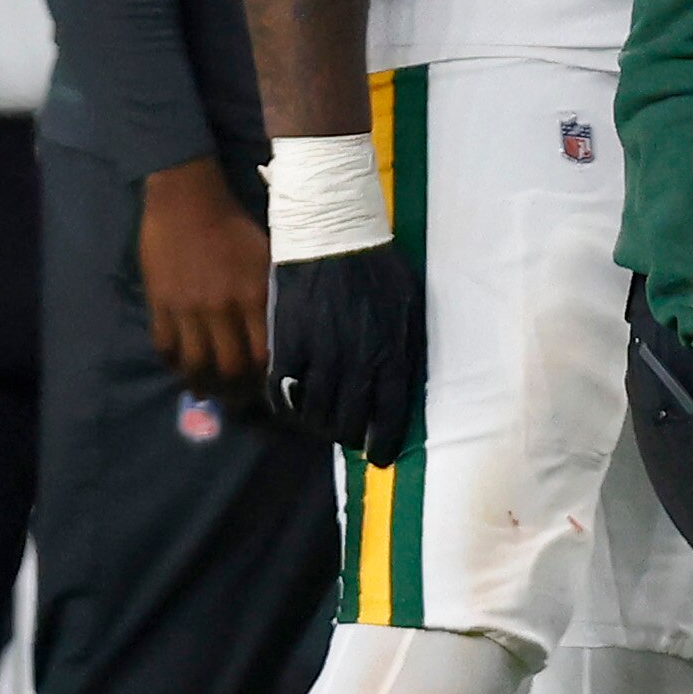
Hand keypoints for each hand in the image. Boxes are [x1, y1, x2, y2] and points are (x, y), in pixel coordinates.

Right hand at [137, 157, 269, 393]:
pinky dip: (172, 362)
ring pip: (194, 363)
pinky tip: (179, 366)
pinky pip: (164, 345)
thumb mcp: (267, 257)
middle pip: (229, 367)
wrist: (187, 199)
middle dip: (235, 391)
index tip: (268, 388)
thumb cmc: (235, 226)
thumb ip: (271, 294)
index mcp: (255, 295)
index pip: (264, 354)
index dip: (266, 378)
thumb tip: (279, 331)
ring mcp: (187, 307)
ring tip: (206, 392)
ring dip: (201, 384)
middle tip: (237, 400)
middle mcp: (222, 307)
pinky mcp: (160, 303)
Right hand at [267, 243, 425, 456]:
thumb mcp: (409, 309)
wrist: (333, 237)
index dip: (382, 443)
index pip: (389, 416)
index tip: (378, 456)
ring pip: (316, 413)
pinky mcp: (288, 344)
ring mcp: (320, 355)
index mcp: (392, 354)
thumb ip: (407, 349)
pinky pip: (283, 392)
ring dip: (319, 424)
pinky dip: (288, 406)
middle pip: (350, 422)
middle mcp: (357, 362)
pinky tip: (292, 406)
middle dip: (350, 436)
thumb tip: (406, 385)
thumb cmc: (379, 270)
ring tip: (322, 422)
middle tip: (348, 435)